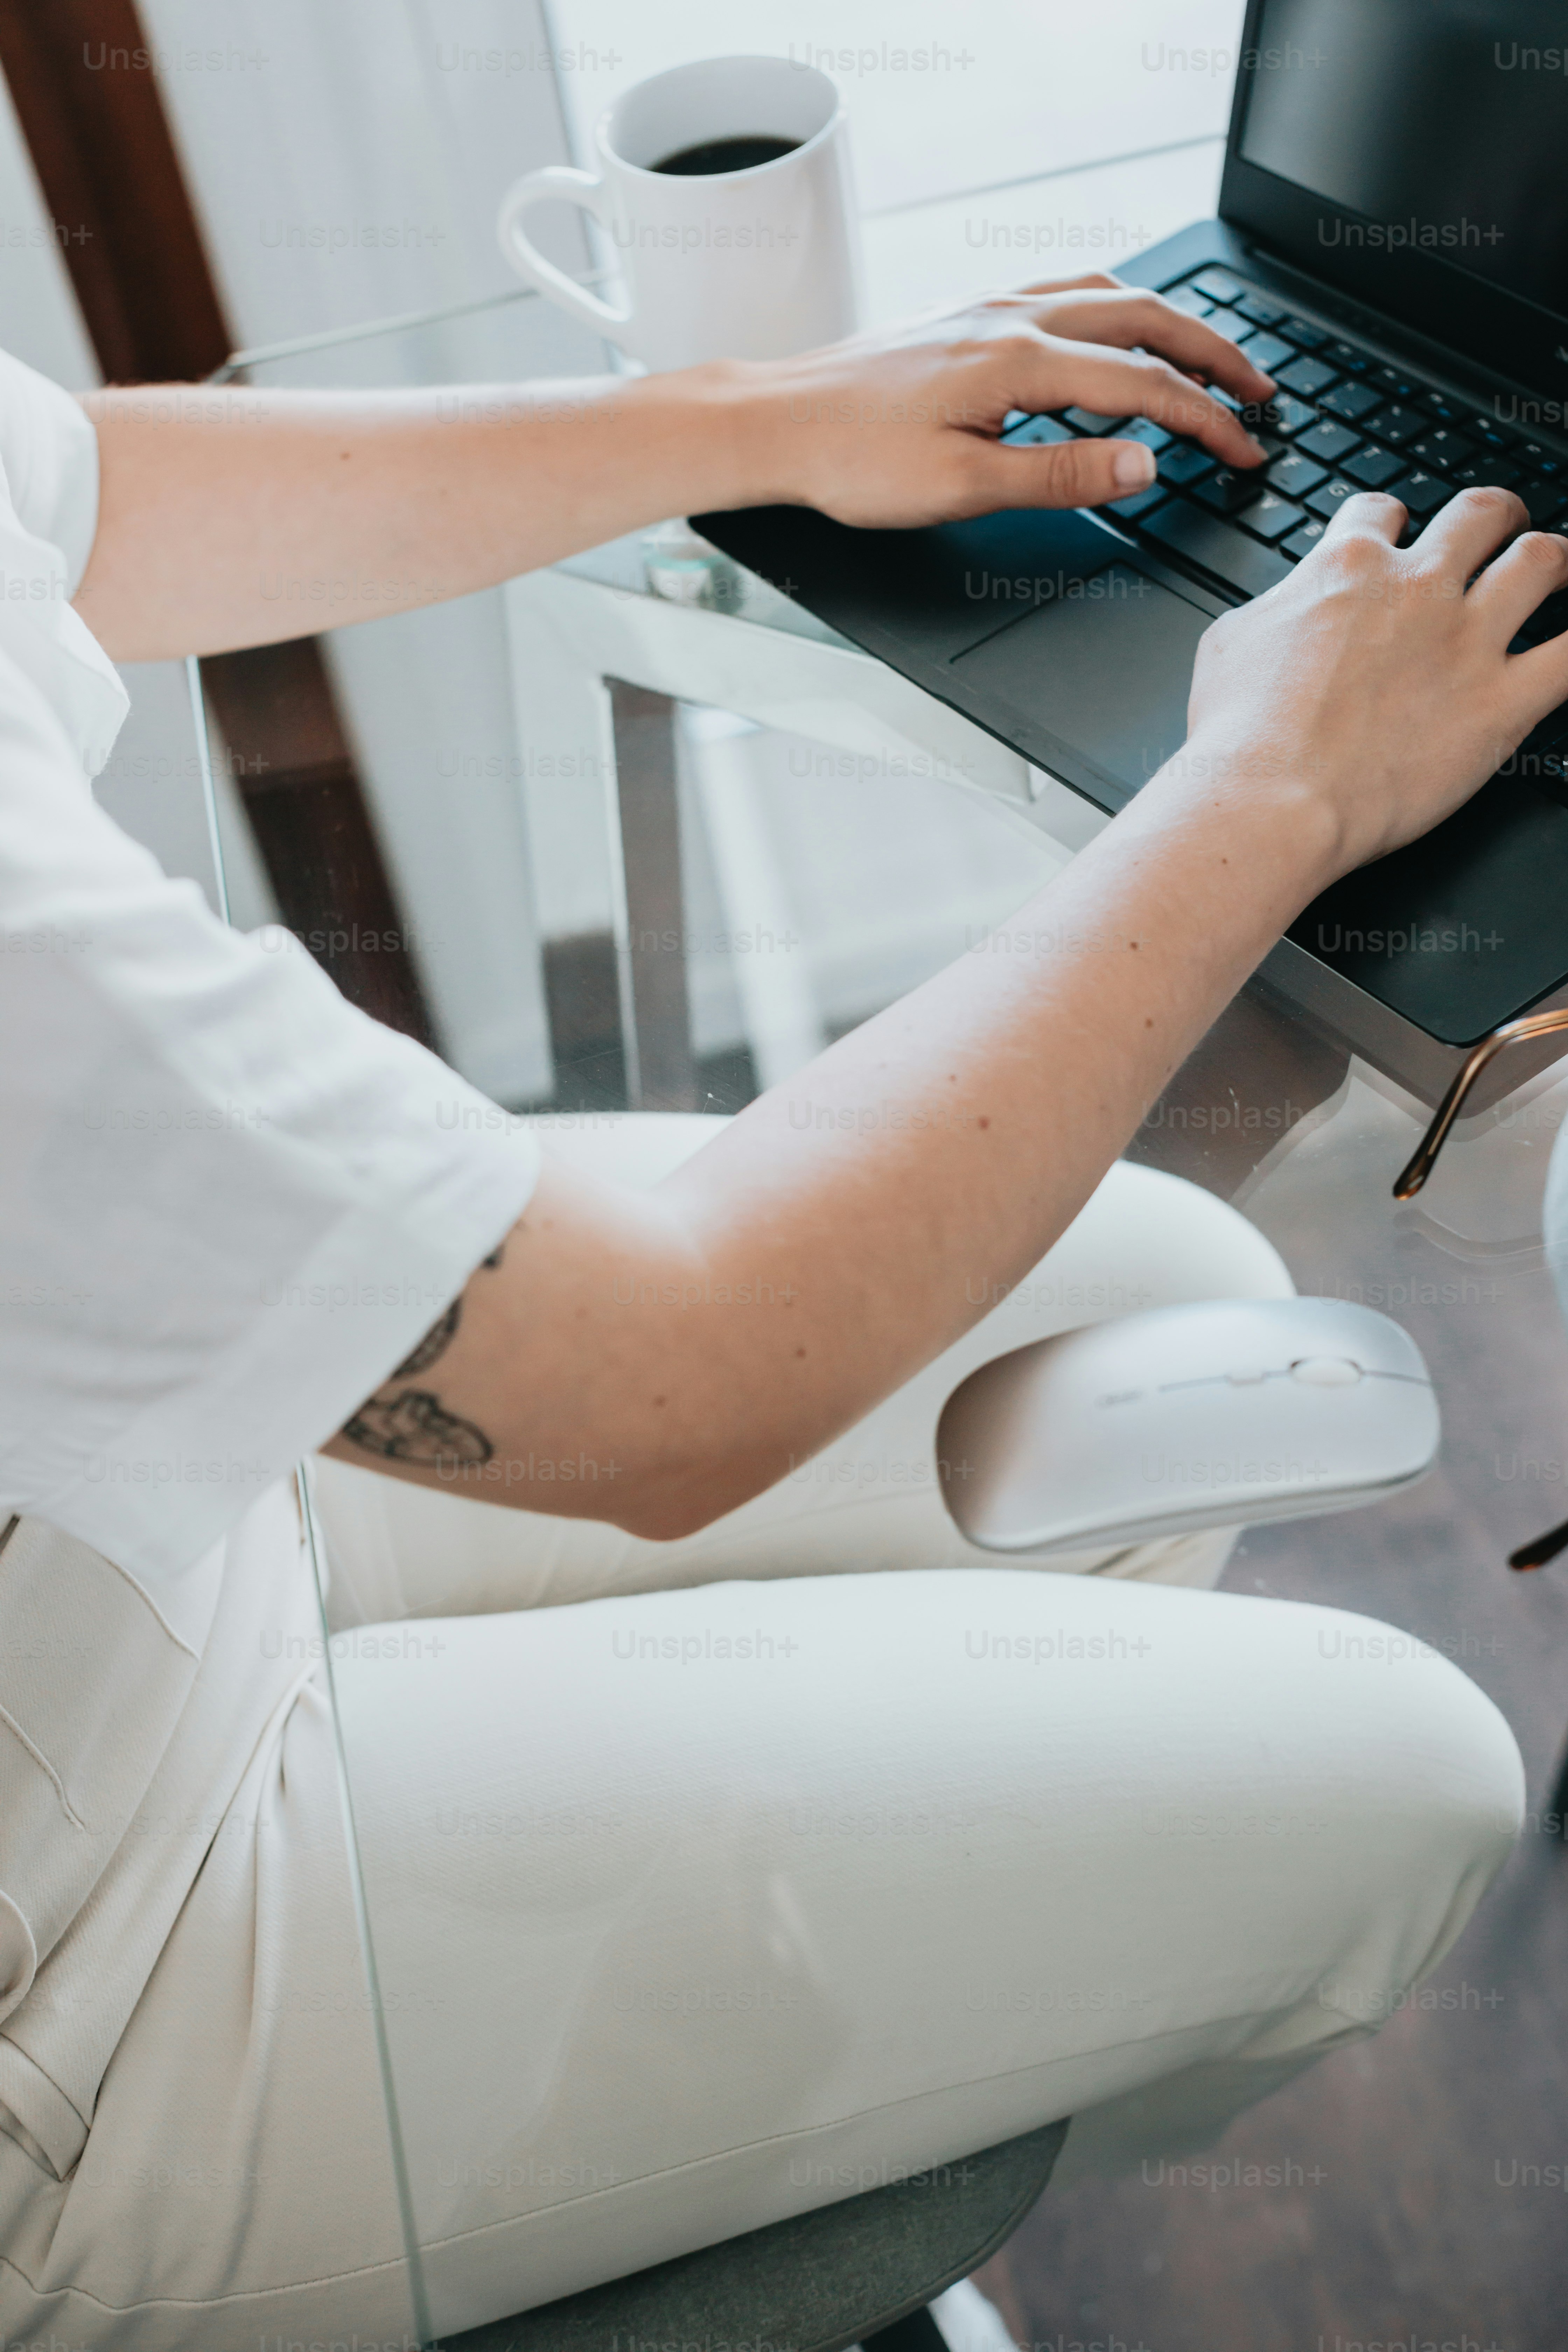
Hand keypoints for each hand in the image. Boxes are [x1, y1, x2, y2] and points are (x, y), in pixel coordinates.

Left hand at [737, 272, 1275, 526]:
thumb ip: (1060, 473)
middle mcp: (1010, 319)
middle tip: (1258, 392)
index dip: (1205, 422)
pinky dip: (1113, 307)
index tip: (1244, 450)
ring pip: (1107, 296)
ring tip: (1208, 356)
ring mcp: (988, 309)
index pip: (1142, 388)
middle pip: (1143, 320)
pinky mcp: (967, 316)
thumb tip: (1143, 463)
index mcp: (1018, 362)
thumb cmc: (852, 460)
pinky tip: (1118, 326)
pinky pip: (1063, 293)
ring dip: (1169, 323)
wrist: (775, 422)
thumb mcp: (962, 485)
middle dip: (1211, 356)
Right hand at [1180, 486, 1567, 883]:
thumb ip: (1277, 608)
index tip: (1395, 535)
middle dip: (1495, 517)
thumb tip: (1289, 607)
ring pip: (1541, 562)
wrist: (1269, 800)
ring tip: (1561, 568)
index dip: (1391, 520)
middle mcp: (1416, 588)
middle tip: (1500, 531)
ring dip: (1556, 559)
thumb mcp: (1229, 642)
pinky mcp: (1500, 704)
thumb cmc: (1237, 736)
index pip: (1382, 510)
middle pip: (1479, 514)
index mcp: (1347, 566)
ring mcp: (1466, 642)